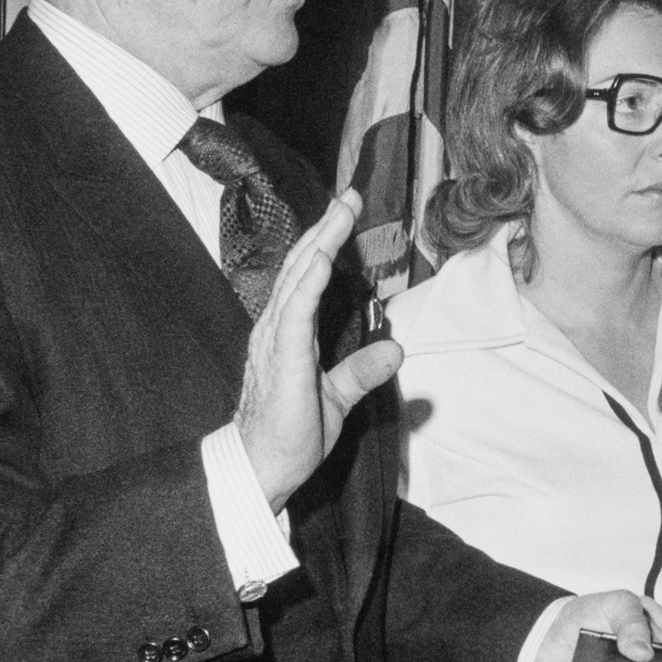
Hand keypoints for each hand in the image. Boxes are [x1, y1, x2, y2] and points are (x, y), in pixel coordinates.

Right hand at [236, 191, 403, 510]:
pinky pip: (295, 312)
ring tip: (341, 211)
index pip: (307, 278)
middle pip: (301, 267)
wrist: (264, 467)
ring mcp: (276, 340)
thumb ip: (362, 371)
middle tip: (350, 195)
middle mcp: (278, 328)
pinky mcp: (281, 358)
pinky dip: (307, 282)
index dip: (326, 242)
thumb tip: (396, 350)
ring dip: (320, 243)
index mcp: (290, 334)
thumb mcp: (338, 396)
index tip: (347, 211)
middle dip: (326, 228)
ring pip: (297, 279)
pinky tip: (321, 258)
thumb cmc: (291, 432)